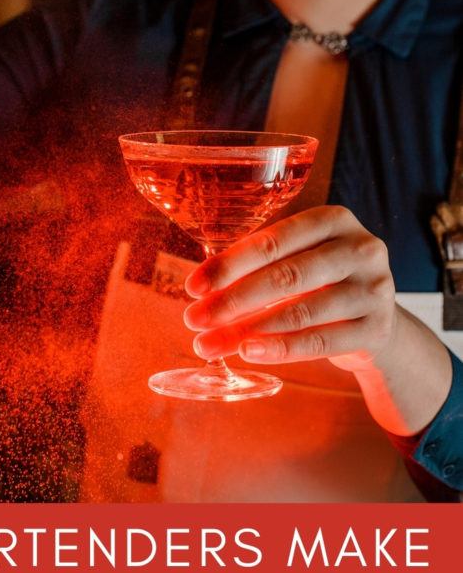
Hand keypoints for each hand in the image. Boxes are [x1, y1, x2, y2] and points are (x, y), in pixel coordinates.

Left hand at [183, 205, 398, 375]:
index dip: (229, 265)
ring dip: (247, 330)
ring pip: (300, 312)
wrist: (375, 321)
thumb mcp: (298, 258)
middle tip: (194, 320)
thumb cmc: (322, 282)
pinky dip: (280, 349)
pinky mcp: (378, 329)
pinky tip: (248, 352)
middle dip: (232, 301)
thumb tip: (201, 289)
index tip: (193, 287)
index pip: (273, 241)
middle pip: (285, 276)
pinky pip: (319, 342)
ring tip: (210, 344)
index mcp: (333, 220)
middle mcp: (360, 249)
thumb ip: (258, 264)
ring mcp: (374, 289)